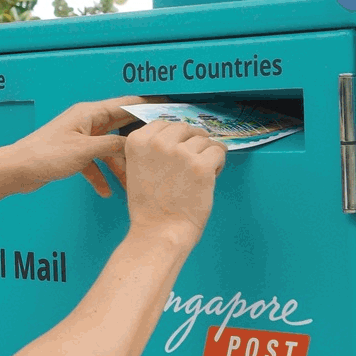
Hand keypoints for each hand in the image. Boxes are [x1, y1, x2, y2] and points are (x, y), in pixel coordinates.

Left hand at [1, 97, 149, 196]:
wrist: (16, 170)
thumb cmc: (44, 155)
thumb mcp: (85, 150)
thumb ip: (113, 145)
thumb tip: (136, 144)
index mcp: (89, 113)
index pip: (126, 104)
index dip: (148, 107)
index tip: (168, 112)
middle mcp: (86, 122)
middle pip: (120, 128)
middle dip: (137, 142)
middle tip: (158, 149)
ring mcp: (79, 138)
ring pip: (108, 149)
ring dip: (119, 166)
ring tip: (131, 183)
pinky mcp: (72, 154)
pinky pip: (94, 163)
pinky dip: (101, 176)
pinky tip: (106, 191)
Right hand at [121, 120, 225, 246]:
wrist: (160, 232)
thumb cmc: (150, 207)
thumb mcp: (137, 170)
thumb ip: (151, 150)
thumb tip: (176, 137)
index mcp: (138, 141)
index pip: (164, 123)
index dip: (175, 137)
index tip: (178, 150)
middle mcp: (158, 142)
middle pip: (186, 128)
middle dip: (192, 143)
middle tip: (191, 164)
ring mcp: (180, 153)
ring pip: (205, 139)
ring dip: (206, 155)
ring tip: (198, 175)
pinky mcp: (201, 165)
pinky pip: (219, 150)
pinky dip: (218, 163)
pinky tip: (209, 177)